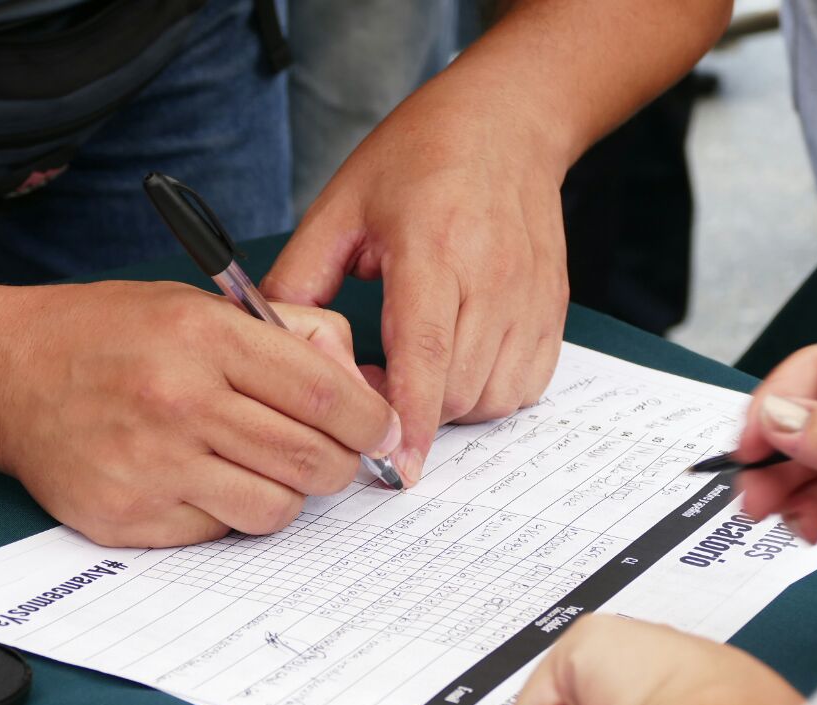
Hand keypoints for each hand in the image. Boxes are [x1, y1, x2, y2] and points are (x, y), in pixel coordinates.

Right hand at [0, 281, 399, 546]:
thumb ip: (288, 336)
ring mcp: (150, 465)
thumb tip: (360, 390)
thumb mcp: (201, 304)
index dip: (373, 422)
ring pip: (275, 508)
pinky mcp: (128, 517)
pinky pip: (220, 531)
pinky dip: (229, 511)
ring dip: (287, 493)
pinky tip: (203, 478)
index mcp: (206, 337)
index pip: (327, 397)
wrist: (8, 372)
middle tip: (331, 455)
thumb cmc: (114, 334)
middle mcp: (179, 401)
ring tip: (261, 464)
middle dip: (341, 465)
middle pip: (312, 461)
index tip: (382, 432)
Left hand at [262, 70, 568, 484]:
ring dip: (450, 406)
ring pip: (492, 396)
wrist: (507, 124)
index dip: (408, 418)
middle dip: (412, 411)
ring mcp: (531, 296)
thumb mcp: (342, 205)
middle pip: (456, 388)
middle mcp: (493, 276)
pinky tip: (461, 361)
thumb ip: (300, 278)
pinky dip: (489, 393)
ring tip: (420, 367)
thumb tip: (261, 340)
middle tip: (378, 381)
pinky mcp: (554, 309)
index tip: (393, 468)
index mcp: (434, 247)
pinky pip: (525, 386)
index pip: (426, 352)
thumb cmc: (420, 157)